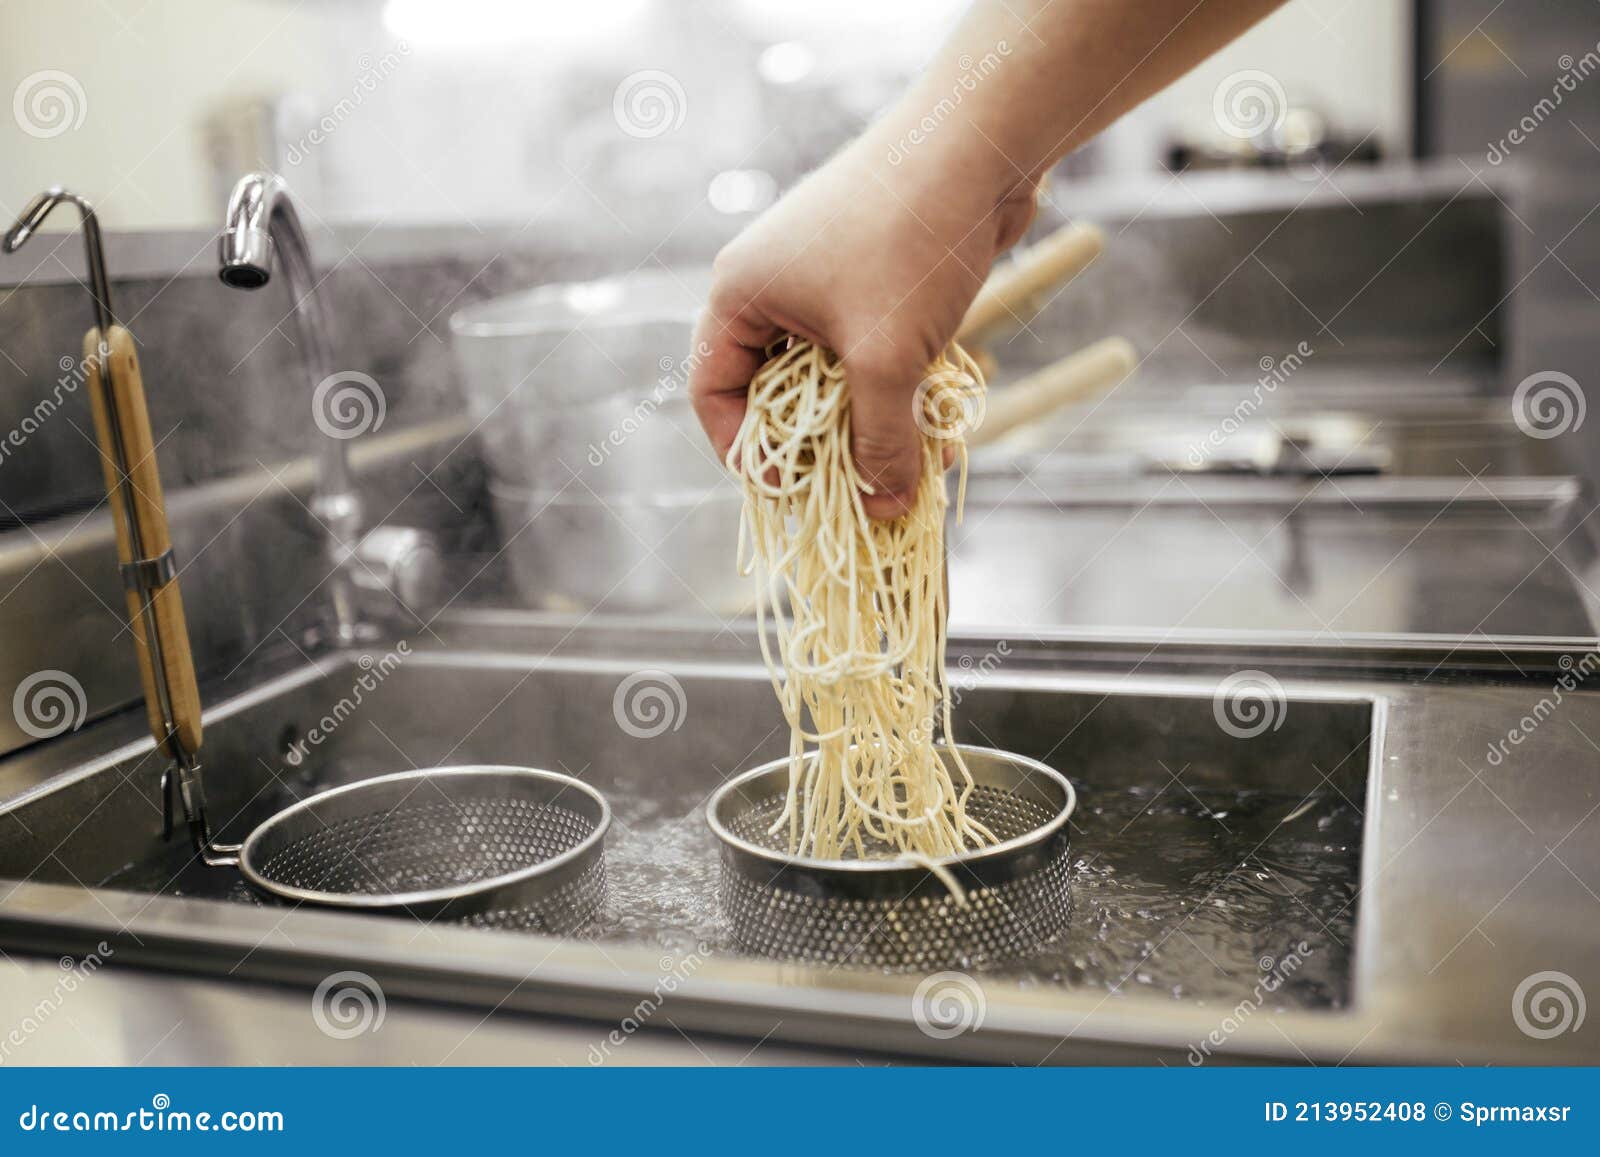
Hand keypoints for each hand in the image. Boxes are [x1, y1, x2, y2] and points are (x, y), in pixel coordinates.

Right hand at [690, 117, 1037, 517]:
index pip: (713, 393)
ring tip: (914, 465)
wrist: (981, 140)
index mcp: (742, 295)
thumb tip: (882, 508)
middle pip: (777, 393)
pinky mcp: (877, 277)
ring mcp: (826, 279)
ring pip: (835, 377)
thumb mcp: (888, 358)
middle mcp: (774, 286)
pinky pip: (874, 353)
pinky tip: (942, 425)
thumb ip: (879, 441)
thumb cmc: (910, 240)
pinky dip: (901, 391)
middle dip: (822, 446)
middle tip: (862, 489)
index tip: (794, 491)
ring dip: (872, 424)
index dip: (746, 452)